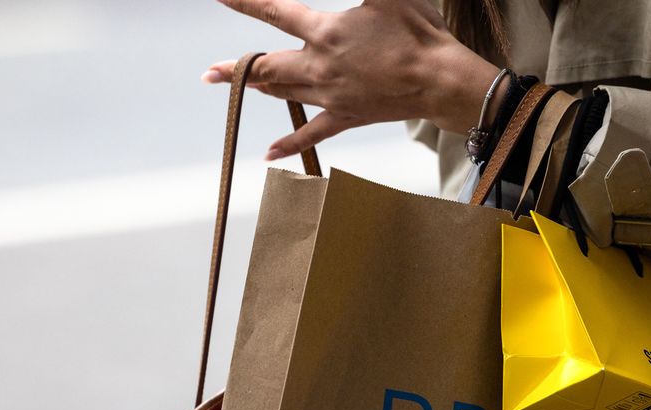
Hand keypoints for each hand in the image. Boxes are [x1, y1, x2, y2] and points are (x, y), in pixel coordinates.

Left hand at [203, 0, 501, 160]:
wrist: (440, 81)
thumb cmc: (418, 33)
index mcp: (326, 32)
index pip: (275, 14)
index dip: (245, 3)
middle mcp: (320, 66)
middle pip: (267, 67)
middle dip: (236, 68)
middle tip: (209, 73)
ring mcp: (331, 96)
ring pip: (284, 94)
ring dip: (259, 91)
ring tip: (239, 88)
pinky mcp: (347, 117)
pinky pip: (311, 134)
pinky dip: (288, 145)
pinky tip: (268, 154)